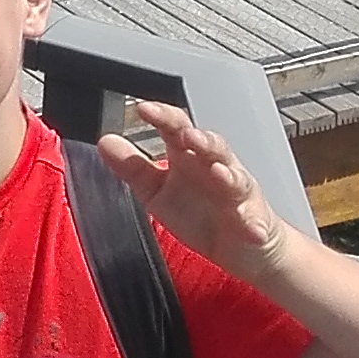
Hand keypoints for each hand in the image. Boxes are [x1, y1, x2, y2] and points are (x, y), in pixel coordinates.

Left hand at [108, 101, 279, 265]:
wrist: (242, 248)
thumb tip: (104, 142)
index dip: (163, 117)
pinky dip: (252, 222)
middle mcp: (216, 168)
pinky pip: (253, 221)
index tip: (143, 109)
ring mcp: (238, 194)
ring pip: (236, 177)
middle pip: (212, 145)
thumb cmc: (200, 213)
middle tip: (188, 136)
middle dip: (202, 139)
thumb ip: (133, 167)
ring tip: (218, 170)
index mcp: (189, 158)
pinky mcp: (254, 222)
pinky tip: (249, 225)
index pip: (177, 128)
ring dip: (228, 172)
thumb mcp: (158, 191)